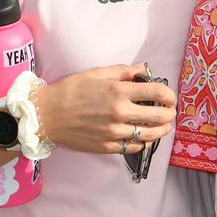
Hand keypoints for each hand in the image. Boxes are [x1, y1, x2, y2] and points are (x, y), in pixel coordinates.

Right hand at [36, 63, 176, 154]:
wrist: (46, 115)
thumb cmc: (70, 91)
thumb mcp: (96, 74)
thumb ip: (123, 71)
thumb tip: (144, 68)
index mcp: (118, 91)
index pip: (157, 92)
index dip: (170, 95)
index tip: (170, 97)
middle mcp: (119, 112)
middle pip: (159, 116)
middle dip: (170, 114)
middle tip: (170, 112)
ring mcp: (114, 132)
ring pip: (150, 135)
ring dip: (162, 130)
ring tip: (163, 127)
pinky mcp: (107, 147)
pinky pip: (134, 147)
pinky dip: (143, 142)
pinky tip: (143, 136)